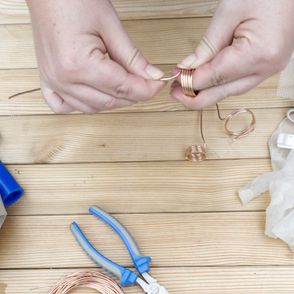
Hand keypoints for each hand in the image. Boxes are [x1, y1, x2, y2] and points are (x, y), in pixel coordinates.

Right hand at [26, 0, 163, 112]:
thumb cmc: (74, 0)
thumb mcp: (110, 26)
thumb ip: (132, 57)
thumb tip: (152, 76)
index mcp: (78, 64)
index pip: (121, 88)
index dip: (145, 89)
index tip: (158, 85)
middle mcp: (63, 79)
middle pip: (109, 101)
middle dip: (133, 95)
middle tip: (147, 83)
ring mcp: (53, 82)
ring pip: (92, 108)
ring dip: (113, 101)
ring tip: (125, 85)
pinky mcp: (47, 81)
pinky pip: (63, 107)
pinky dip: (83, 105)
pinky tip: (94, 95)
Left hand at [171, 0, 293, 108]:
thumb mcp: (229, 12)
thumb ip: (207, 45)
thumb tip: (186, 67)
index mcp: (258, 54)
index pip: (215, 78)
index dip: (191, 82)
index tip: (174, 80)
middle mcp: (267, 68)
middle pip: (223, 93)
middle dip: (196, 96)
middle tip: (175, 93)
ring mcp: (269, 69)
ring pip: (230, 91)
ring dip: (207, 91)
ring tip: (186, 86)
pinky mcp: (267, 67)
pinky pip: (239, 83)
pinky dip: (220, 83)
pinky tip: (206, 81)